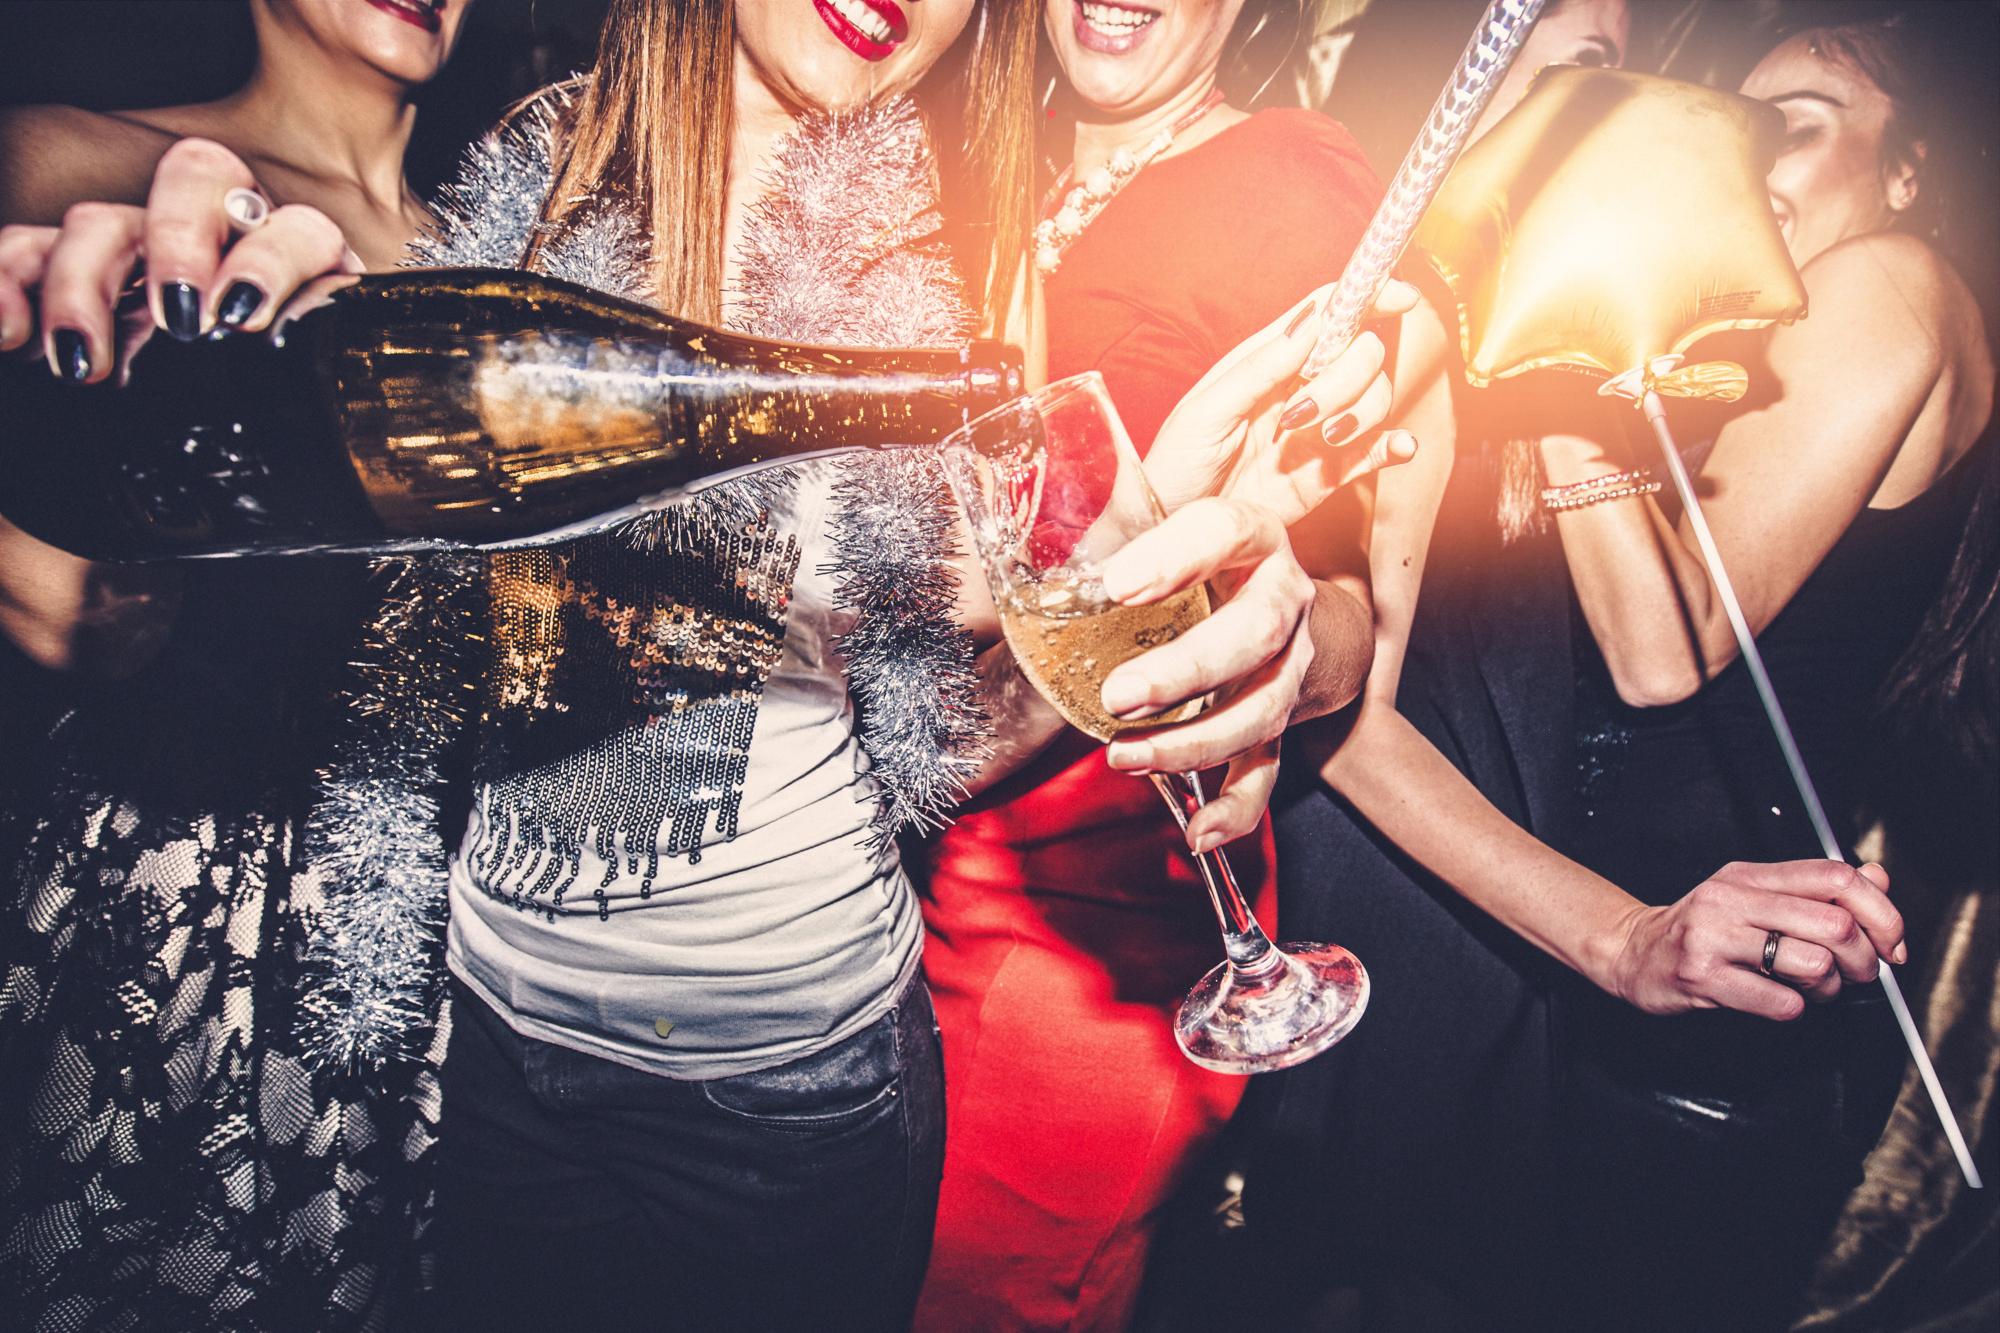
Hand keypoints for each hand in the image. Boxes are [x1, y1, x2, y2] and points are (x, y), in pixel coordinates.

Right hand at [0, 138, 355, 383]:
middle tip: (177, 319)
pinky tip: (9, 331)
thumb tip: (313, 377)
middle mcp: (217, 242)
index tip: (242, 317)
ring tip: (80, 361)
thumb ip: (313, 371)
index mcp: (294, 269)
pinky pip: (28, 251)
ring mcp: (139, 253)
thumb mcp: (305, 398)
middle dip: (183, 239)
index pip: (297, 231)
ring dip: (84, 283)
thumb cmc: (277, 416)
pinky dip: (9, 278)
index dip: (269, 262)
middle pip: (199, 182)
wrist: (214, 458)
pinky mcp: (70, 276)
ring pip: (104, 221)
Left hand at [1095, 496, 1313, 851]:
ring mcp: (1288, 663)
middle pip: (1254, 632)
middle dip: (1187, 670)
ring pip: (1261, 708)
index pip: (1225, 532)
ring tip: (1127, 756)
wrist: (1268, 590)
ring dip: (1194, 742)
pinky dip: (1235, 808)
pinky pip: (1267, 769)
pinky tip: (1199, 832)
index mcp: (1252, 536)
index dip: (1176, 557)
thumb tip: (1035, 529)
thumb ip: (1112, 528)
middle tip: (1119, 694)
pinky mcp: (1279, 718)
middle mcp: (1283, 597)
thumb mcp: (1159, 524)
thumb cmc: (1193, 555)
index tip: (1117, 585)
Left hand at [1144, 279, 1420, 520]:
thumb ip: (1260, 368)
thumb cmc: (1176, 464)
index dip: (1367, 296)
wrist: (1174, 528)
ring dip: (1361, 412)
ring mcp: (1317, 430)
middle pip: (1360, 356)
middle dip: (1348, 376)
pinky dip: (1395, 447)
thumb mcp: (1206, 411)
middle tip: (1304, 413)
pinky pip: (1376, 453)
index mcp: (1268, 361)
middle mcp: (1300, 389)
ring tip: (1322, 440)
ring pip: (1373, 399)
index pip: (1327, 314)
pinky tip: (1399, 448)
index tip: (1400, 296)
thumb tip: (1311, 321)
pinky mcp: (1328, 473)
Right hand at [1605, 860, 1905, 1018]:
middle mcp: (1732, 899)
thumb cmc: (1700, 928)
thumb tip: (1876, 877)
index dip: (1880, 913)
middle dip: (1861, 961)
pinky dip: (1793, 1008)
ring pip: (1813, 963)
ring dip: (1827, 988)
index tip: (1890, 943)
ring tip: (1811, 988)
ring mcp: (1714, 937)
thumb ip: (1814, 889)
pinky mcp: (1702, 978)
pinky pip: (1779, 1001)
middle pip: (1835, 925)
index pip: (1837, 878)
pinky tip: (1778, 1000)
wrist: (1633, 951)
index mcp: (1752, 875)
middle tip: (1854, 974)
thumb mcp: (1754, 895)